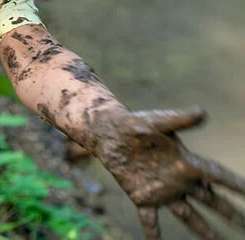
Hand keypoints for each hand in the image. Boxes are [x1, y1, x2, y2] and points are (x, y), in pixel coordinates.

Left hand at [90, 107, 244, 238]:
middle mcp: (178, 179)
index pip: (216, 174)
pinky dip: (154, 235)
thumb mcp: (156, 121)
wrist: (108, 132)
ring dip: (204, 230)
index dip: (235, 183)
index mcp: (185, 161)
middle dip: (230, 214)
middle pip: (211, 200)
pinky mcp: (142, 197)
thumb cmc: (133, 123)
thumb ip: (178, 119)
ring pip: (189, 215)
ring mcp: (162, 190)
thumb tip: (202, 112)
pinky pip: (150, 220)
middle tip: (244, 227)